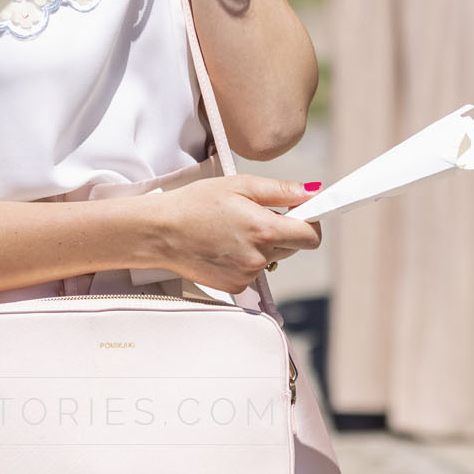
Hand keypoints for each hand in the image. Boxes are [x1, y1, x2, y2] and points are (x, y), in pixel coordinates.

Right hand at [143, 175, 322, 293]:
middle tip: (253, 215)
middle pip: (293, 246)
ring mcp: (247, 275)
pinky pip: (253, 272)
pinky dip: (244, 260)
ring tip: (231, 230)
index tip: (305, 213)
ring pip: (272, 258)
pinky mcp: (235, 287)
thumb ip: (280, 191)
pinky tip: (223, 247)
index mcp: (263, 229)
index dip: (312, 222)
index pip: (312, 236)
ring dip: (261, 245)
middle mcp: (259, 257)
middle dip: (281, 230)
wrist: (160, 232)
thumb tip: (312, 193)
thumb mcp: (238, 185)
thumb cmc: (195, 204)